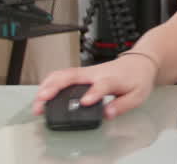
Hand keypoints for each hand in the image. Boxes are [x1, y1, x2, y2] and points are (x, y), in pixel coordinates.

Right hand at [32, 54, 157, 119]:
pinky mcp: (82, 73)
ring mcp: (87, 72)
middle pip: (72, 76)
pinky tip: (42, 93)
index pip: (101, 85)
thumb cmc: (137, 78)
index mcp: (112, 79)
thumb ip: (122, 105)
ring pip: (63, 74)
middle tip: (42, 100)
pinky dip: (50, 82)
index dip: (93, 94)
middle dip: (55, 87)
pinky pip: (63, 75)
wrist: (139, 62)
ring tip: (37, 101)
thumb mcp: (138, 95)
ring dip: (48, 85)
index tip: (85, 102)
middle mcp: (96, 73)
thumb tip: (107, 114)